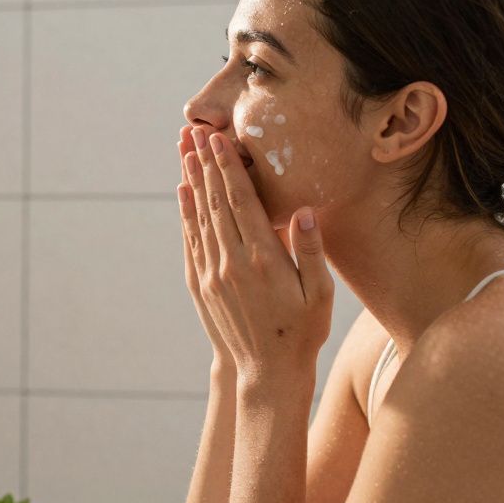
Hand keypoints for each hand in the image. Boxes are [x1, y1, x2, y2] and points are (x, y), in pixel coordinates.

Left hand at [176, 126, 332, 393]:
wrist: (266, 371)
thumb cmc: (303, 330)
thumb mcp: (320, 292)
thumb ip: (310, 250)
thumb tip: (304, 210)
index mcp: (262, 259)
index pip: (241, 202)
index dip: (229, 168)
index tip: (220, 140)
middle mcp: (231, 262)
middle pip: (214, 202)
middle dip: (206, 164)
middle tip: (196, 131)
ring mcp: (212, 273)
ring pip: (199, 217)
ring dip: (192, 182)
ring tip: (186, 151)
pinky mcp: (202, 284)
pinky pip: (191, 240)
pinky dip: (186, 213)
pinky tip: (184, 193)